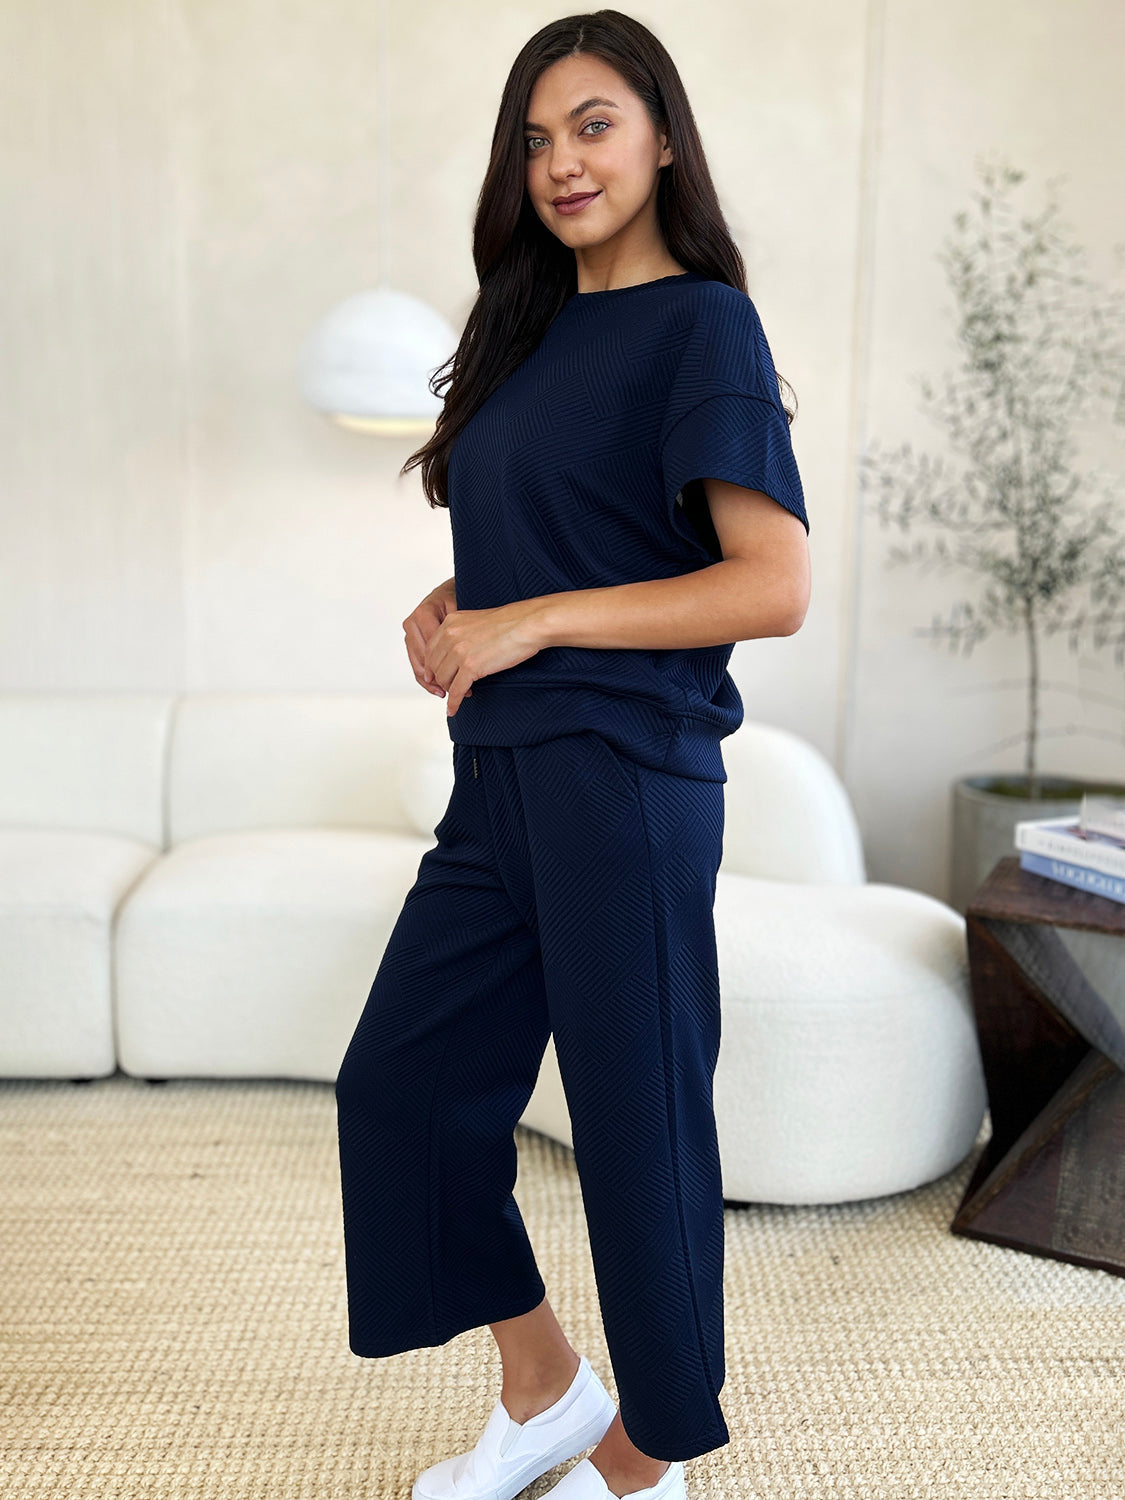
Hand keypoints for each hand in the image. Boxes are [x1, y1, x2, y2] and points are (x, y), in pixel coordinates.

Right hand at [403, 578, 469, 701]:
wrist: (448, 592)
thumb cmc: (458, 599)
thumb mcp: (461, 610)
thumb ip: (459, 628)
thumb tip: (462, 652)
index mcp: (423, 613)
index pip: (433, 647)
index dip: (447, 666)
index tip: (461, 679)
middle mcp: (412, 623)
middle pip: (423, 658)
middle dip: (438, 677)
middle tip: (453, 691)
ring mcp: (409, 633)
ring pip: (417, 664)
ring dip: (430, 682)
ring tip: (445, 693)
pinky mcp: (411, 641)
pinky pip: (416, 663)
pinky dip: (426, 678)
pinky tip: (437, 689)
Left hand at [423, 598, 545, 716]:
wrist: (528, 624)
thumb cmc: (510, 623)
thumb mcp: (475, 622)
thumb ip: (460, 634)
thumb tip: (453, 654)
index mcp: (450, 622)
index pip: (430, 650)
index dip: (434, 668)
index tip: (439, 677)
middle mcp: (450, 635)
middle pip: (434, 667)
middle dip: (442, 680)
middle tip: (451, 688)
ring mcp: (459, 652)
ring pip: (443, 680)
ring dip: (450, 691)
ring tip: (460, 694)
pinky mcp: (471, 667)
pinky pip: (456, 691)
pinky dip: (453, 703)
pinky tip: (453, 710)